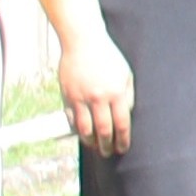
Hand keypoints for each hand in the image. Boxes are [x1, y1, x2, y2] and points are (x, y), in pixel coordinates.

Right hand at [59, 31, 139, 156]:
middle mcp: (99, 97)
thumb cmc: (108, 58)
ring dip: (90, 142)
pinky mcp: (68, 95)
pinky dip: (77, 129)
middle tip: (108, 152)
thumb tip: (126, 116)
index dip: (123, 140)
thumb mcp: (126, 75)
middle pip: (104, 130)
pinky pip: (72, 119)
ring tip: (95, 147)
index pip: (122, 124)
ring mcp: (81, 97)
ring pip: (85, 128)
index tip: (122, 148)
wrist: (83, 42)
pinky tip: (82, 134)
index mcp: (117, 93)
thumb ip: (128, 96)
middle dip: (107, 145)